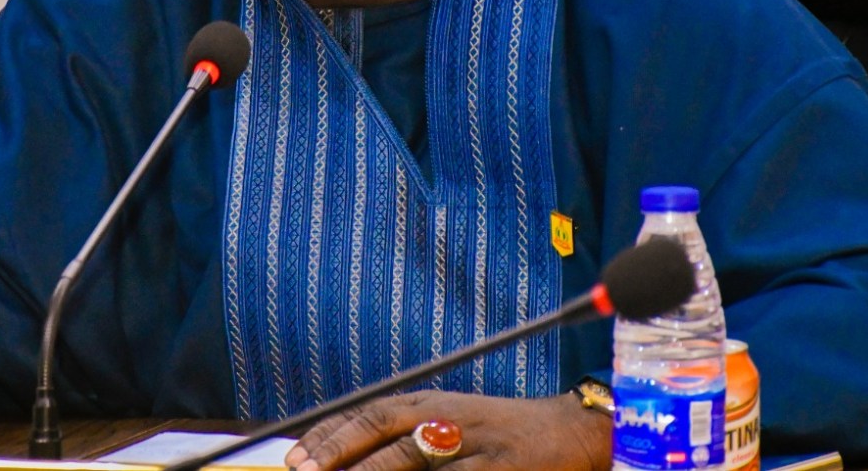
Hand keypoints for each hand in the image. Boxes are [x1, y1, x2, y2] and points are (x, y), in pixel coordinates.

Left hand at [285, 390, 609, 470]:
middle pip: (385, 428)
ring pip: (412, 459)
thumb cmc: (499, 435)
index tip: (295, 454)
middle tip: (304, 470)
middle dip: (340, 449)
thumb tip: (345, 459)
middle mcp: (448, 417)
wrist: (572, 434)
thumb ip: (405, 440)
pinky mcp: (499, 469)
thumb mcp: (450, 426)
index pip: (370, 411)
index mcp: (432, 404)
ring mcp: (474, 445)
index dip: (331, 432)